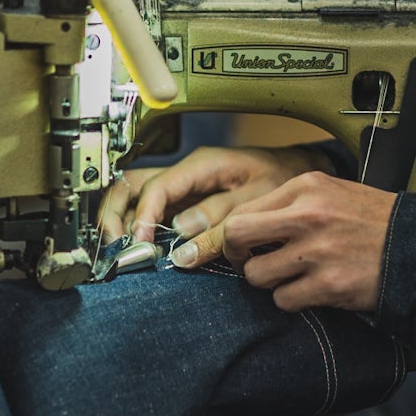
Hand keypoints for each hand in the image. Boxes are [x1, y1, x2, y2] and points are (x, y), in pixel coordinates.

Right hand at [95, 145, 328, 243]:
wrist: (299, 174)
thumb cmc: (283, 179)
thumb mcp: (257, 199)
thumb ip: (220, 217)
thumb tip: (182, 235)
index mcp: (202, 164)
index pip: (157, 186)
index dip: (143, 216)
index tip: (141, 243)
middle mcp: (185, 173)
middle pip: (132, 185)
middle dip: (116, 214)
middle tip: (116, 246)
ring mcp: (182, 187)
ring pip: (134, 197)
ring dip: (122, 222)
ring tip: (123, 251)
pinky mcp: (184, 203)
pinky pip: (151, 212)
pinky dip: (139, 228)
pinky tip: (141, 249)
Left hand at [172, 171, 396, 313]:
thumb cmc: (373, 221)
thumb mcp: (332, 193)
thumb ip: (291, 204)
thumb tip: (248, 228)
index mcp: (306, 187)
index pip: (244, 209)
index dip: (237, 234)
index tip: (245, 247)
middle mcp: (306, 216)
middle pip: (236, 236)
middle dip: (235, 255)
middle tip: (249, 263)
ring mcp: (316, 252)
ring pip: (256, 275)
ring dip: (268, 282)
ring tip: (291, 277)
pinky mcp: (327, 285)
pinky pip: (284, 300)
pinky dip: (292, 300)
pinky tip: (312, 290)